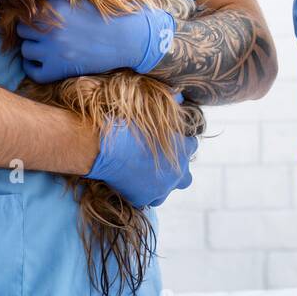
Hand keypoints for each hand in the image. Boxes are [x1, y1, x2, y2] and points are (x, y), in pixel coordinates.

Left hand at [18, 0, 174, 82]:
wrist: (128, 38)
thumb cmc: (103, 13)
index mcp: (52, 9)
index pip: (23, 14)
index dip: (30, 16)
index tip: (40, 19)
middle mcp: (50, 30)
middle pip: (22, 32)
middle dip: (30, 32)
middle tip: (46, 32)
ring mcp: (54, 52)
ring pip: (26, 51)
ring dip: (33, 49)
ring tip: (48, 45)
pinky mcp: (60, 69)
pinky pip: (34, 72)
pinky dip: (34, 68)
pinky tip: (44, 61)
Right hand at [84, 93, 195, 207]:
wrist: (104, 146)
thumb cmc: (126, 125)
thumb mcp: (152, 111)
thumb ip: (170, 106)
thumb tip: (180, 96)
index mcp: (183, 148)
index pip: (192, 145)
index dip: (181, 142)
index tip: (170, 140)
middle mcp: (177, 173)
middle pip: (186, 177)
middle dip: (177, 170)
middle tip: (160, 162)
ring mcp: (161, 189)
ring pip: (166, 190)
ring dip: (159, 184)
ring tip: (144, 174)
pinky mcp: (143, 199)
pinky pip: (147, 199)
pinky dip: (141, 192)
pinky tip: (130, 181)